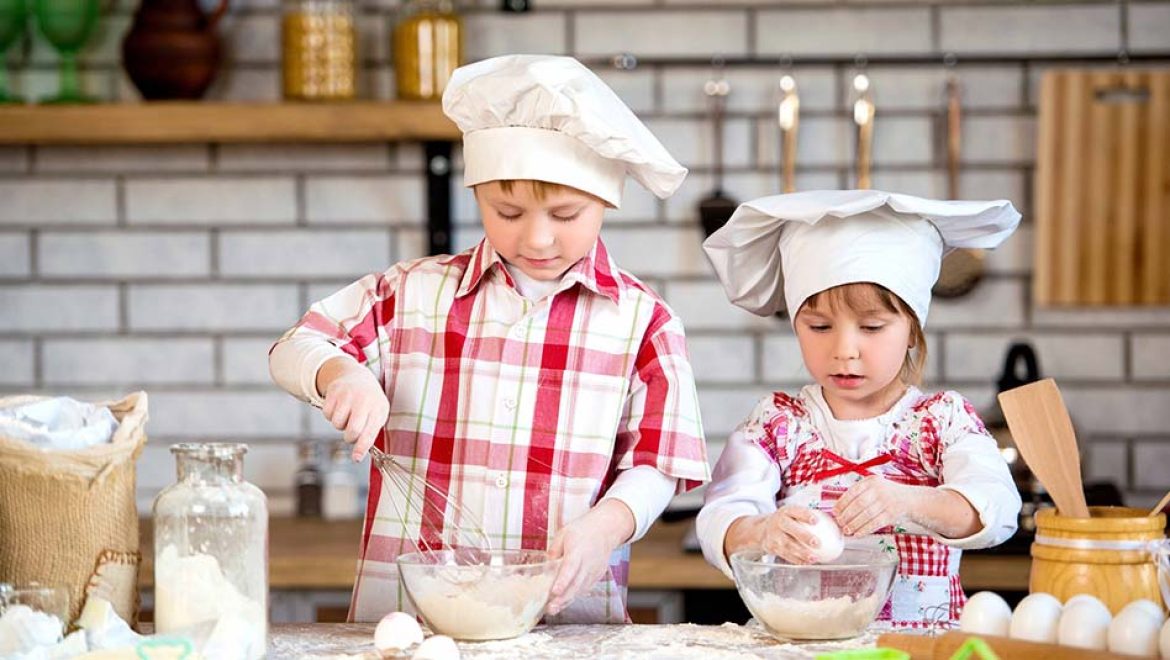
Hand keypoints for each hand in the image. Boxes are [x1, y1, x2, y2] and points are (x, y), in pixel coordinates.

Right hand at [319, 360, 388, 460]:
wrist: (356, 376)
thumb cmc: (368, 401)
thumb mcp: (376, 413)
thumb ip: (370, 433)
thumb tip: (357, 455)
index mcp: (379, 407)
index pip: (370, 431)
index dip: (361, 447)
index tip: (356, 458)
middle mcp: (364, 400)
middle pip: (353, 430)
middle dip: (350, 437)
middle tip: (351, 433)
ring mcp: (349, 394)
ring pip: (337, 423)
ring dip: (340, 425)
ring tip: (347, 415)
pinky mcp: (334, 391)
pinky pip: (327, 414)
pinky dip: (331, 416)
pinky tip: (339, 408)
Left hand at [545, 500, 634, 615]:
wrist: (606, 530)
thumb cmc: (583, 530)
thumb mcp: (564, 534)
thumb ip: (554, 550)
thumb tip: (546, 566)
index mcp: (578, 550)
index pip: (570, 568)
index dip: (562, 581)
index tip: (554, 592)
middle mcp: (588, 563)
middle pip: (576, 584)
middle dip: (562, 598)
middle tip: (550, 608)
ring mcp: (594, 571)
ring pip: (580, 590)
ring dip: (567, 601)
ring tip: (553, 609)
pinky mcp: (597, 576)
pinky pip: (585, 588)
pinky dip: (574, 596)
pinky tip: (564, 602)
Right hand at [758, 506, 823, 564]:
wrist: (763, 529)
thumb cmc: (786, 521)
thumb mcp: (793, 514)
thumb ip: (809, 517)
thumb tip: (835, 522)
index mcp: (786, 511)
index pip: (796, 511)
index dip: (805, 515)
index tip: (816, 520)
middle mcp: (779, 522)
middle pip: (790, 528)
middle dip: (803, 535)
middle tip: (817, 543)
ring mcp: (774, 535)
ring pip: (788, 545)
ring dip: (802, 553)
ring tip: (814, 558)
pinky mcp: (771, 547)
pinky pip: (785, 555)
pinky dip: (796, 560)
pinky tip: (807, 562)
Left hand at [833, 476, 914, 535]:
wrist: (910, 499)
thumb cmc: (886, 494)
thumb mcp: (873, 486)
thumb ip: (858, 493)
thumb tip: (838, 507)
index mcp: (870, 481)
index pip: (852, 492)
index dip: (842, 503)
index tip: (835, 512)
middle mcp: (878, 490)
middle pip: (858, 504)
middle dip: (846, 515)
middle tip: (839, 523)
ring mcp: (886, 501)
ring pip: (866, 515)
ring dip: (854, 524)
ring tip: (846, 530)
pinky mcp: (892, 513)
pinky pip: (875, 523)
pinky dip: (865, 529)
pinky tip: (858, 533)